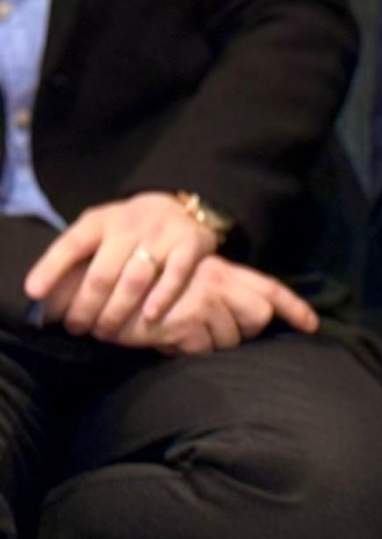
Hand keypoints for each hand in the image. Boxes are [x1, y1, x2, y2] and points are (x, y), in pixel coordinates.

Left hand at [24, 192, 221, 339]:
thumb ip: (74, 255)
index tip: (35, 293)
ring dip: (116, 310)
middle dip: (85, 307)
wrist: (180, 208)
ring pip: (135, 279)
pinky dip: (161, 297)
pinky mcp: (190, 243)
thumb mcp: (99, 230)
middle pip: (102, 274)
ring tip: (104, 331)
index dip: (51, 268)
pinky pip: (175, 274)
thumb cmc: (128, 230)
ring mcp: (162, 233)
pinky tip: (148, 317)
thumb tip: (40, 293)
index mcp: (101, 221)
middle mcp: (130, 224)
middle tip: (76, 328)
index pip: (72, 244)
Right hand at [81, 255, 317, 355]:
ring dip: (212, 342)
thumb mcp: (191, 285)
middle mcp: (219, 283)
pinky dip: (188, 351)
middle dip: (242, 330)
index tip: (312, 325)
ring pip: (231, 340)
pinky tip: (169, 338)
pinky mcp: (186, 323)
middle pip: (257, 318)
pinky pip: (203, 351)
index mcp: (224, 271)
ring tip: (183, 329)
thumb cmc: (149, 291)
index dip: (294, 308)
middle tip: (210, 327)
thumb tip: (248, 324)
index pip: (270, 290)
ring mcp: (204, 303)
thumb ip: (223, 297)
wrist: (104, 288)